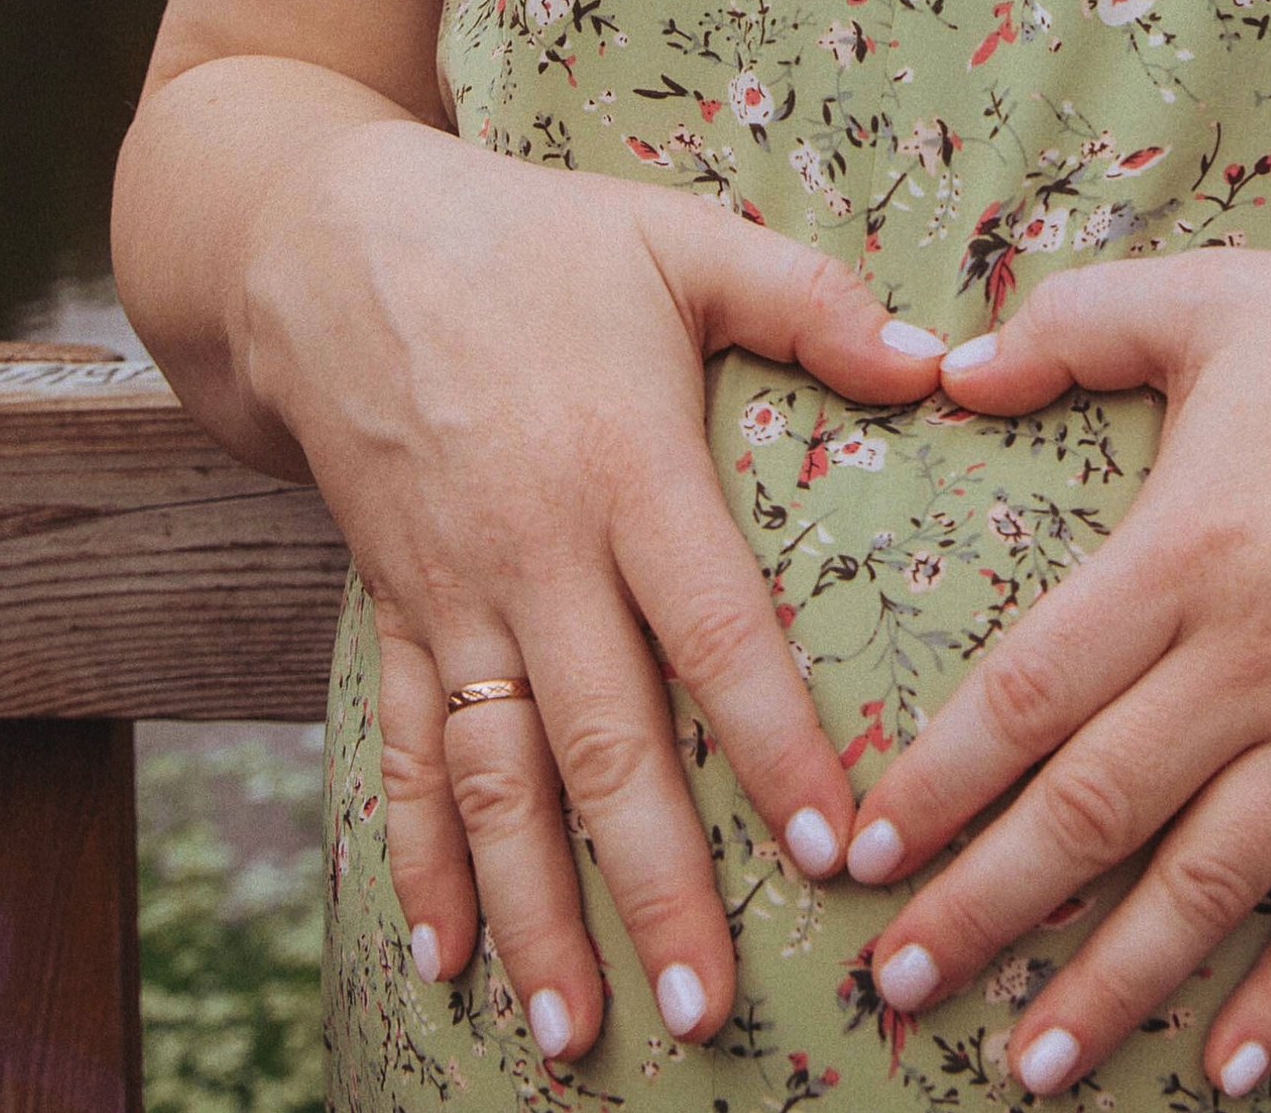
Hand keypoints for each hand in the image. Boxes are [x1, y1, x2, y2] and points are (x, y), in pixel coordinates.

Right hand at [241, 125, 947, 1064]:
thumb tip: (942, 361)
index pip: (713, 630)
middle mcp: (535, 552)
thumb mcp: (678, 238)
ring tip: (573, 1035)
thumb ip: (810, 301)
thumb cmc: (532, 237)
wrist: (328, 243)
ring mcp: (452, 593)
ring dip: (533, 912)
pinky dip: (418, 860)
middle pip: (603, 742)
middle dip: (653, 884)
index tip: (832, 849)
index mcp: (625, 467)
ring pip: (497, 779)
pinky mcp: (392, 609)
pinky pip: (404, 752)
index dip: (771, 743)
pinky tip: (443, 957)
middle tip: (704, 1008)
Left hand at [839, 251, 1270, 1097]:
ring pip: (1204, 886)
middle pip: (1092, 814)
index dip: (937, 785)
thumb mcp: (1213, 298)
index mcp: (1184, 553)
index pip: (1027, 696)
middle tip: (896, 988)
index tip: (862, 853)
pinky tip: (1227, 1066)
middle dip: (984, 913)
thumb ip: (1070, 323)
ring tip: (1027, 1068)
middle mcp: (1252, 662)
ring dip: (1110, 985)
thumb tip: (945, 365)